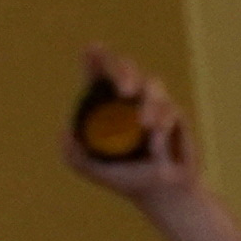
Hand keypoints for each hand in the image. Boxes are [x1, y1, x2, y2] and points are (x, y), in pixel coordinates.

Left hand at [68, 44, 199, 198]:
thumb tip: (64, 130)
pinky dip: (163, 125)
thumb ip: (73, 154)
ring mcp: (155, 105)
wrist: (163, 191)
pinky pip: (171, 110)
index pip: (101, 77)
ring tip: (145, 128)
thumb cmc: (126, 179)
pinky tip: (158, 145)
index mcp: (109, 109)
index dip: (97, 61)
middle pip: (130, 71)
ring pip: (154, 88)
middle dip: (127, 74)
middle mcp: (131, 102)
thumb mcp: (92, 169)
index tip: (92, 48)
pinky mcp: (176, 115)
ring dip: (149, 105)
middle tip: (124, 92)